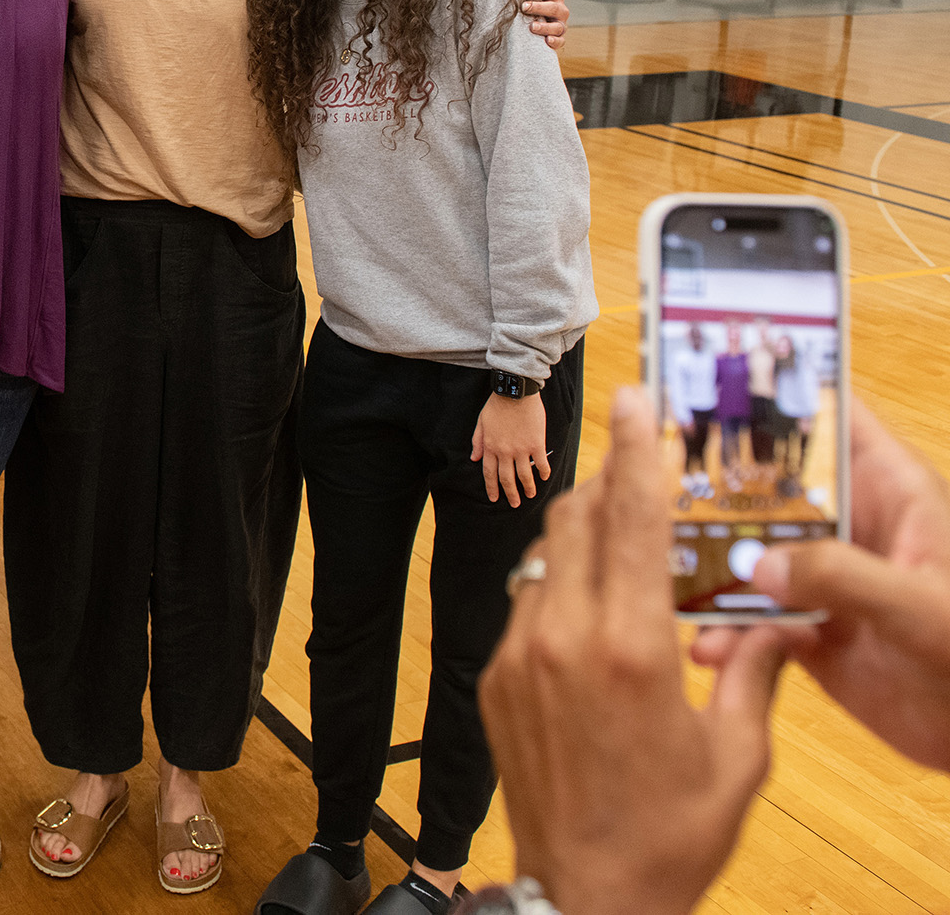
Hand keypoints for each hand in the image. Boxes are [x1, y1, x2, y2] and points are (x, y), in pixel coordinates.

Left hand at [472, 390, 550, 506]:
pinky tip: (545, 478)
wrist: (515, 392)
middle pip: (507, 478)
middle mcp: (505, 452)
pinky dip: (543, 472)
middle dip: (510, 493)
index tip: (494, 498)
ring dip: (527, 487)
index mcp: (490, 447)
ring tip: (530, 495)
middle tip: (514, 504)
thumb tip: (474, 458)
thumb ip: (477, 441)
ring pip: (524, 475)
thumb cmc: (496, 405)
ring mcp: (521, 449)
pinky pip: (541, 463)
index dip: (491, 487)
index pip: (489, 473)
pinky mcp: (536, 443)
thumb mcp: (481, 422)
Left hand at [480, 387, 788, 914]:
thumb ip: (752, 672)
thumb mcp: (738, 756)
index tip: (637, 400)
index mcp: (631, 649)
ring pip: (543, 558)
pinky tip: (588, 605)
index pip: (631, 522)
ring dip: (579, 534)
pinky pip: (524, 604)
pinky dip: (555, 587)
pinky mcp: (495, 679)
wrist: (584, 896)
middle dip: (605, 481)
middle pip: (575, 521)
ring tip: (617, 533)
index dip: (636, 453)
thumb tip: (771, 618)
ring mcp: (519, 657)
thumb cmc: (669, 834)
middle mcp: (564, 640)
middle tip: (633, 454)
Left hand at [520, 0, 567, 50]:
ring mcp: (561, 26)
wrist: (540, 28)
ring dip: (545, 26)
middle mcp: (561, 11)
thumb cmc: (537, 7)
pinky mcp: (559, 39)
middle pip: (554, 7)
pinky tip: (546, 40)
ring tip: (532, 26)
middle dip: (539, 7)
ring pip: (557, 26)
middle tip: (524, 6)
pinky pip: (560, 41)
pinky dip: (555, 41)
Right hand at [692, 401, 949, 769]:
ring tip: (673, 585)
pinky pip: (752, 619)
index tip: (703, 382)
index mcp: (892, 494)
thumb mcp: (924, 609)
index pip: (830, 417)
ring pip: (748, 553)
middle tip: (646, 487)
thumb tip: (763, 566)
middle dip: (710, 485)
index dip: (774, 392)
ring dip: (707, 569)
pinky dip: (725, 632)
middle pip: (769, 483)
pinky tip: (710, 649)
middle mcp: (851, 529)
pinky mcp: (813, 632)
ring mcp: (828, 580)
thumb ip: (846, 578)